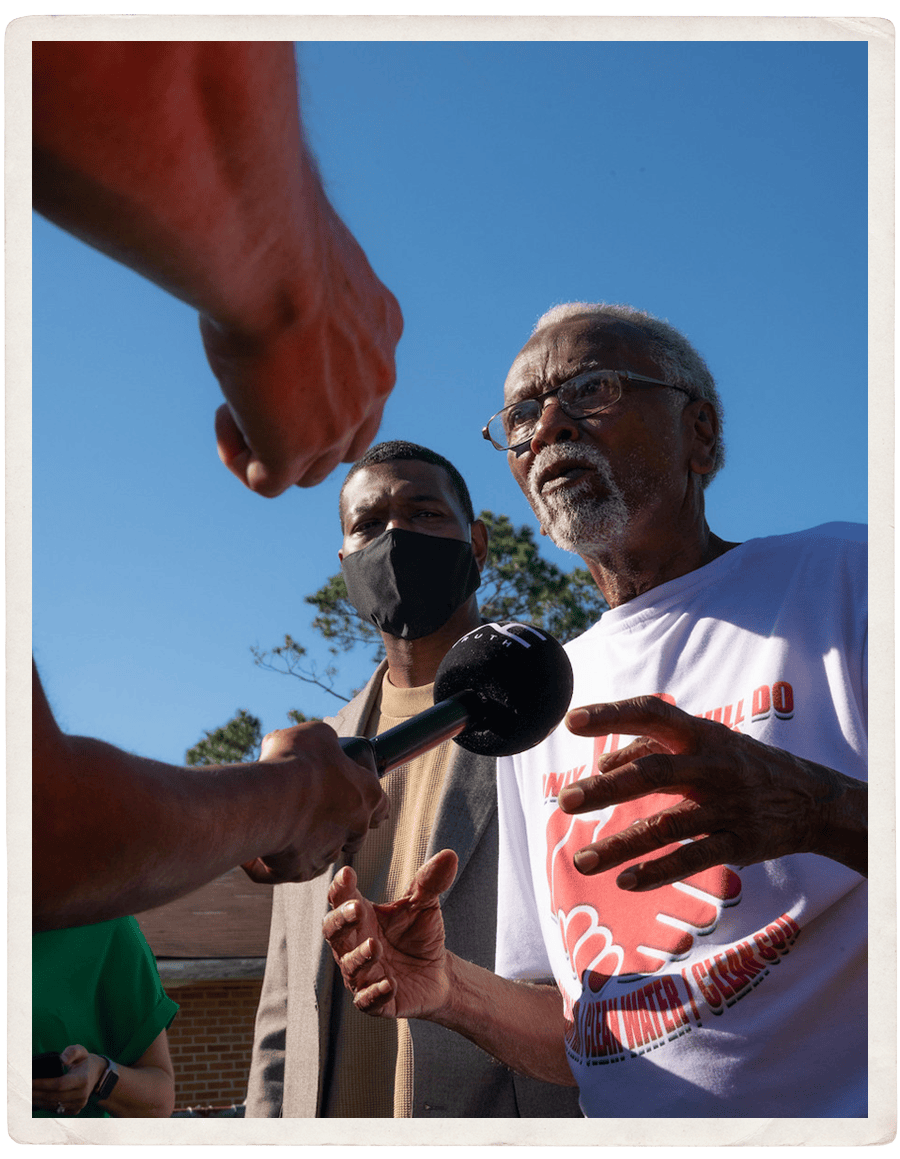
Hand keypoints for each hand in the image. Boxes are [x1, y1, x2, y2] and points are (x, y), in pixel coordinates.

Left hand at [31, 1045, 103, 1115]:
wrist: (98, 1076)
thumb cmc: (85, 1061)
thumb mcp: (81, 1051)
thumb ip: (72, 1052)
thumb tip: (61, 1060)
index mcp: (83, 1080)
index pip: (59, 1084)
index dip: (43, 1084)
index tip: (30, 1081)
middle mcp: (82, 1095)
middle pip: (54, 1096)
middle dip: (36, 1093)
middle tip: (23, 1088)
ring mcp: (79, 1104)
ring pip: (53, 1105)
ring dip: (38, 1101)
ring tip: (26, 1094)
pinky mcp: (75, 1110)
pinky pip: (56, 1109)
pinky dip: (44, 1105)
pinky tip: (36, 1100)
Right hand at [204, 199, 402, 496]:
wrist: (272, 255)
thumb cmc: (275, 233)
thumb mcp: (303, 250)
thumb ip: (298, 270)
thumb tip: (263, 254)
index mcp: (382, 327)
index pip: (362, 380)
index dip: (317, 381)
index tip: (276, 348)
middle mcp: (374, 380)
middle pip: (346, 435)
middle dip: (301, 424)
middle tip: (255, 386)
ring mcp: (339, 421)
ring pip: (311, 468)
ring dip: (269, 444)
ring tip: (234, 402)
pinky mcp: (297, 448)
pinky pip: (269, 482)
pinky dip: (242, 460)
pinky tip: (224, 420)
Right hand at [241, 721, 389, 884]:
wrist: (271, 798)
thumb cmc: (298, 761)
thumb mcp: (318, 735)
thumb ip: (324, 743)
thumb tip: (317, 744)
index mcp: (366, 795)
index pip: (381, 805)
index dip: (363, 799)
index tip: (346, 792)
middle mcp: (353, 829)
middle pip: (351, 833)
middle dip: (331, 823)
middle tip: (305, 806)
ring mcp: (327, 853)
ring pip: (319, 852)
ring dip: (300, 841)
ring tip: (274, 823)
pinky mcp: (299, 871)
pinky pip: (282, 870)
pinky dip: (265, 863)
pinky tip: (250, 849)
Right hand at [322, 849, 457, 1018]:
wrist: (438, 972)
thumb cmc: (420, 934)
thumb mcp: (425, 905)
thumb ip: (430, 882)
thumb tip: (449, 855)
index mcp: (361, 916)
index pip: (340, 900)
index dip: (339, 888)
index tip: (348, 873)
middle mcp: (354, 944)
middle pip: (333, 932)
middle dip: (341, 920)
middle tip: (357, 909)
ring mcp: (362, 973)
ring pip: (349, 966)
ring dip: (360, 956)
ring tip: (376, 946)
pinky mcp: (375, 1001)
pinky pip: (367, 1000)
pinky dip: (375, 993)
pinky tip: (390, 984)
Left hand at [559, 696, 866, 890]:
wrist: (813, 799)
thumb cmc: (740, 764)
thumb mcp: (705, 743)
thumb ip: (653, 749)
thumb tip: (604, 762)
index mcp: (700, 734)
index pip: (652, 715)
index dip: (613, 715)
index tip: (572, 720)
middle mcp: (712, 766)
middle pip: (653, 773)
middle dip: (607, 788)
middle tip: (566, 801)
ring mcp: (727, 806)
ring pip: (667, 825)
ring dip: (621, 845)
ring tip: (582, 861)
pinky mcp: (740, 842)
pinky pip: (694, 858)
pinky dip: (659, 871)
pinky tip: (626, 882)